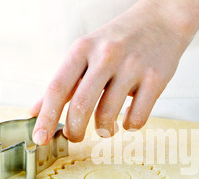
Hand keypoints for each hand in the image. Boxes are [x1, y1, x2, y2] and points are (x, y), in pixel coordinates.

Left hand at [31, 0, 198, 144]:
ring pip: (108, 115)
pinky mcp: (155, 79)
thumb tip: (36, 111)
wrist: (161, 20)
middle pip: (82, 105)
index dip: (46, 117)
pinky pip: (137, 118)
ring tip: (106, 128)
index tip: (40, 139)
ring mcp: (132, 67)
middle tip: (75, 138)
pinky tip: (128, 119)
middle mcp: (106, 55)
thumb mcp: (86, 53)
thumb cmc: (118, 41)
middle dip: (74, 131)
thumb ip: (64, 83)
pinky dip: (129, 126)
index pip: (57, 88)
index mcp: (83, 49)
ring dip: (104, 131)